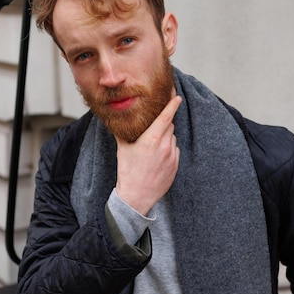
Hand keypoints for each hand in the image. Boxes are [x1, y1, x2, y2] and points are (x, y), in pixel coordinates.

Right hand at [115, 96, 181, 215]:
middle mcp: (164, 146)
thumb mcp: (122, 149)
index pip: (166, 117)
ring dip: (165, 137)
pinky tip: (157, 158)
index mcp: (151, 139)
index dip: (172, 105)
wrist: (137, 196)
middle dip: (163, 123)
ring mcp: (172, 156)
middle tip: (152, 128)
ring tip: (152, 147)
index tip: (177, 97)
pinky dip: (168, 149)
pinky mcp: (176, 165)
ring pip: (172, 138)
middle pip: (169, 126)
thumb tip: (116, 119)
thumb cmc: (127, 172)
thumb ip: (122, 131)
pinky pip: (174, 150)